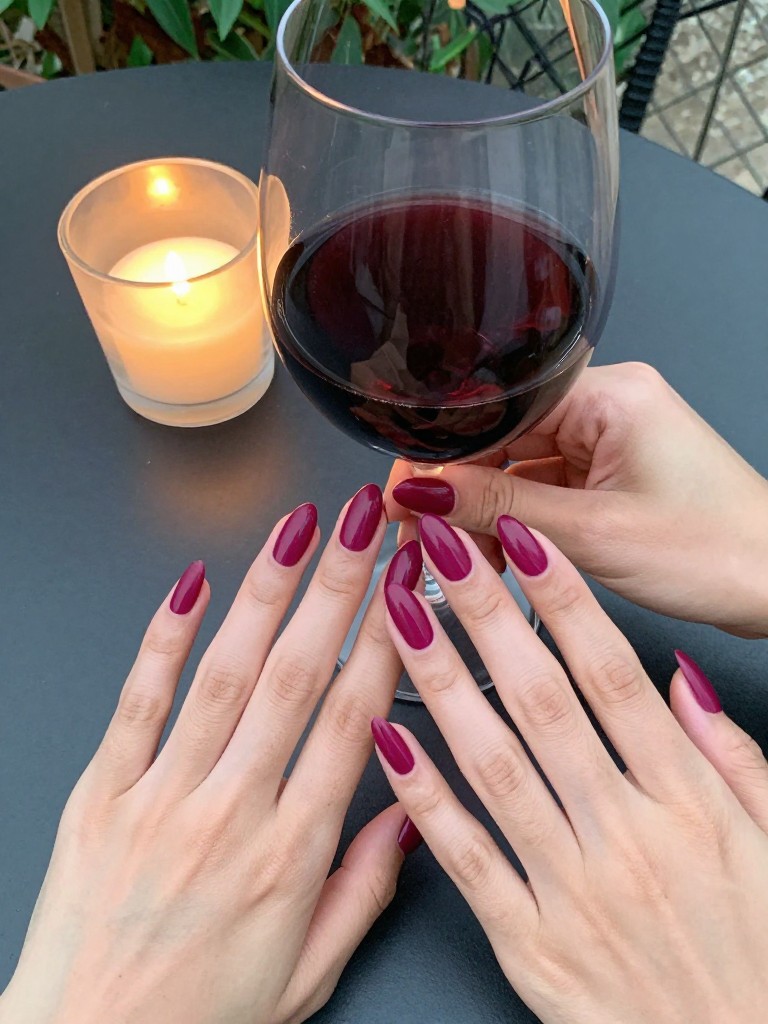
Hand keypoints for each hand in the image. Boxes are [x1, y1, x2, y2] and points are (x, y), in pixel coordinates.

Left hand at [0, 487, 421, 1023]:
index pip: (353, 721)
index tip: (410, 587)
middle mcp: (231, 814)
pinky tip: (191, 586)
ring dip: (266, 593)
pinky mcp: (103, 793)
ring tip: (300, 530)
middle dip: (339, 587)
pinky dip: (164, 639)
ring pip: (225, 675)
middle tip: (370, 522)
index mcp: (291, 855)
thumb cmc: (197, 1018)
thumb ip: (364, 888)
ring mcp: (162, 797)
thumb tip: (410, 811)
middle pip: (297, 677)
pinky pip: (138, 702)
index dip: (388, 642)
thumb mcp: (308, 975)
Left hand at [374, 513, 767, 1023]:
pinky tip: (385, 736)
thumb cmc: (760, 957)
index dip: (563, 597)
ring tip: (397, 613)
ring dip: (439, 680)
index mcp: (686, 801)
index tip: (521, 538)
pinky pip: (466, 857)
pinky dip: (422, 795)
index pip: (611, 673)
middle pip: (541, 698)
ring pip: (493, 762)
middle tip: (439, 547)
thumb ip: (731, 755)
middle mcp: (624, 834)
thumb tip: (681, 677)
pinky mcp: (529, 942)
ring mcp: (571, 888)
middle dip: (486, 613)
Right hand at [385, 362, 767, 636]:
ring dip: (486, 513)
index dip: (440, 454)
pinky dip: (517, 523)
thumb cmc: (718, 552)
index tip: (403, 495)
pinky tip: (497, 555)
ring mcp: (608, 439)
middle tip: (421, 535)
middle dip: (459, 491)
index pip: (495, 410)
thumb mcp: (591, 535)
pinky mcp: (610, 470)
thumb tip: (422, 493)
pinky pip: (542, 487)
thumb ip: (497, 511)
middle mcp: (606, 404)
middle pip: (501, 437)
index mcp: (608, 394)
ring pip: (517, 467)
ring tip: (464, 558)